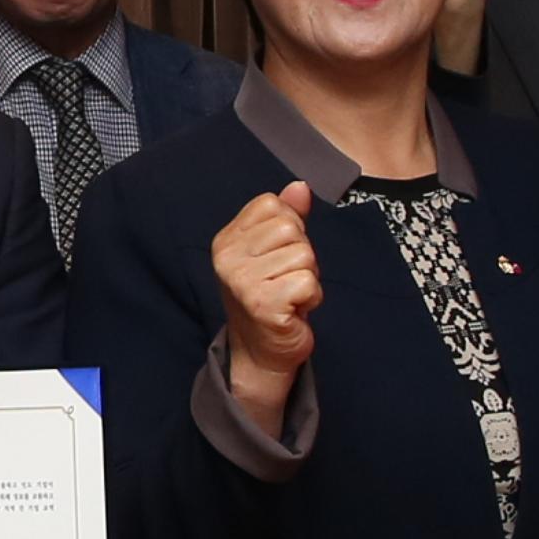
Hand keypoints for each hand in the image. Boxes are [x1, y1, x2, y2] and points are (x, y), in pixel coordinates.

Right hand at [212, 182, 322, 421]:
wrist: (262, 352)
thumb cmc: (270, 296)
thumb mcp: (273, 251)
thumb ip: (286, 216)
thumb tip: (300, 186)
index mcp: (227, 240)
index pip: (272, 205)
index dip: (289, 227)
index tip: (278, 255)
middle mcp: (228, 258)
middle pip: (290, 228)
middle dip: (302, 254)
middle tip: (286, 279)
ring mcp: (243, 282)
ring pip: (304, 255)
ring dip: (308, 278)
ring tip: (290, 295)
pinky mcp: (263, 304)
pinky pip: (308, 282)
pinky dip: (311, 297)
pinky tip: (295, 309)